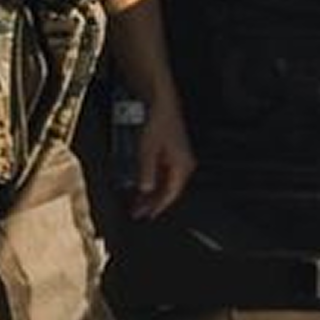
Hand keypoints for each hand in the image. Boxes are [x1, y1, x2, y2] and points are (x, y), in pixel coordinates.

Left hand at [128, 102, 197, 219]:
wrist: (160, 103)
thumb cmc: (158, 123)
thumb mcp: (148, 150)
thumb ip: (147, 172)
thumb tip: (145, 189)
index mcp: (182, 165)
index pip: (171, 194)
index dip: (158, 207)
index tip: (146, 215)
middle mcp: (183, 163)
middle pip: (169, 190)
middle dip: (152, 202)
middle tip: (138, 212)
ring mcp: (177, 158)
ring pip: (165, 183)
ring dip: (151, 193)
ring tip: (136, 202)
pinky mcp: (170, 152)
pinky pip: (162, 174)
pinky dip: (152, 181)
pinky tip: (141, 184)